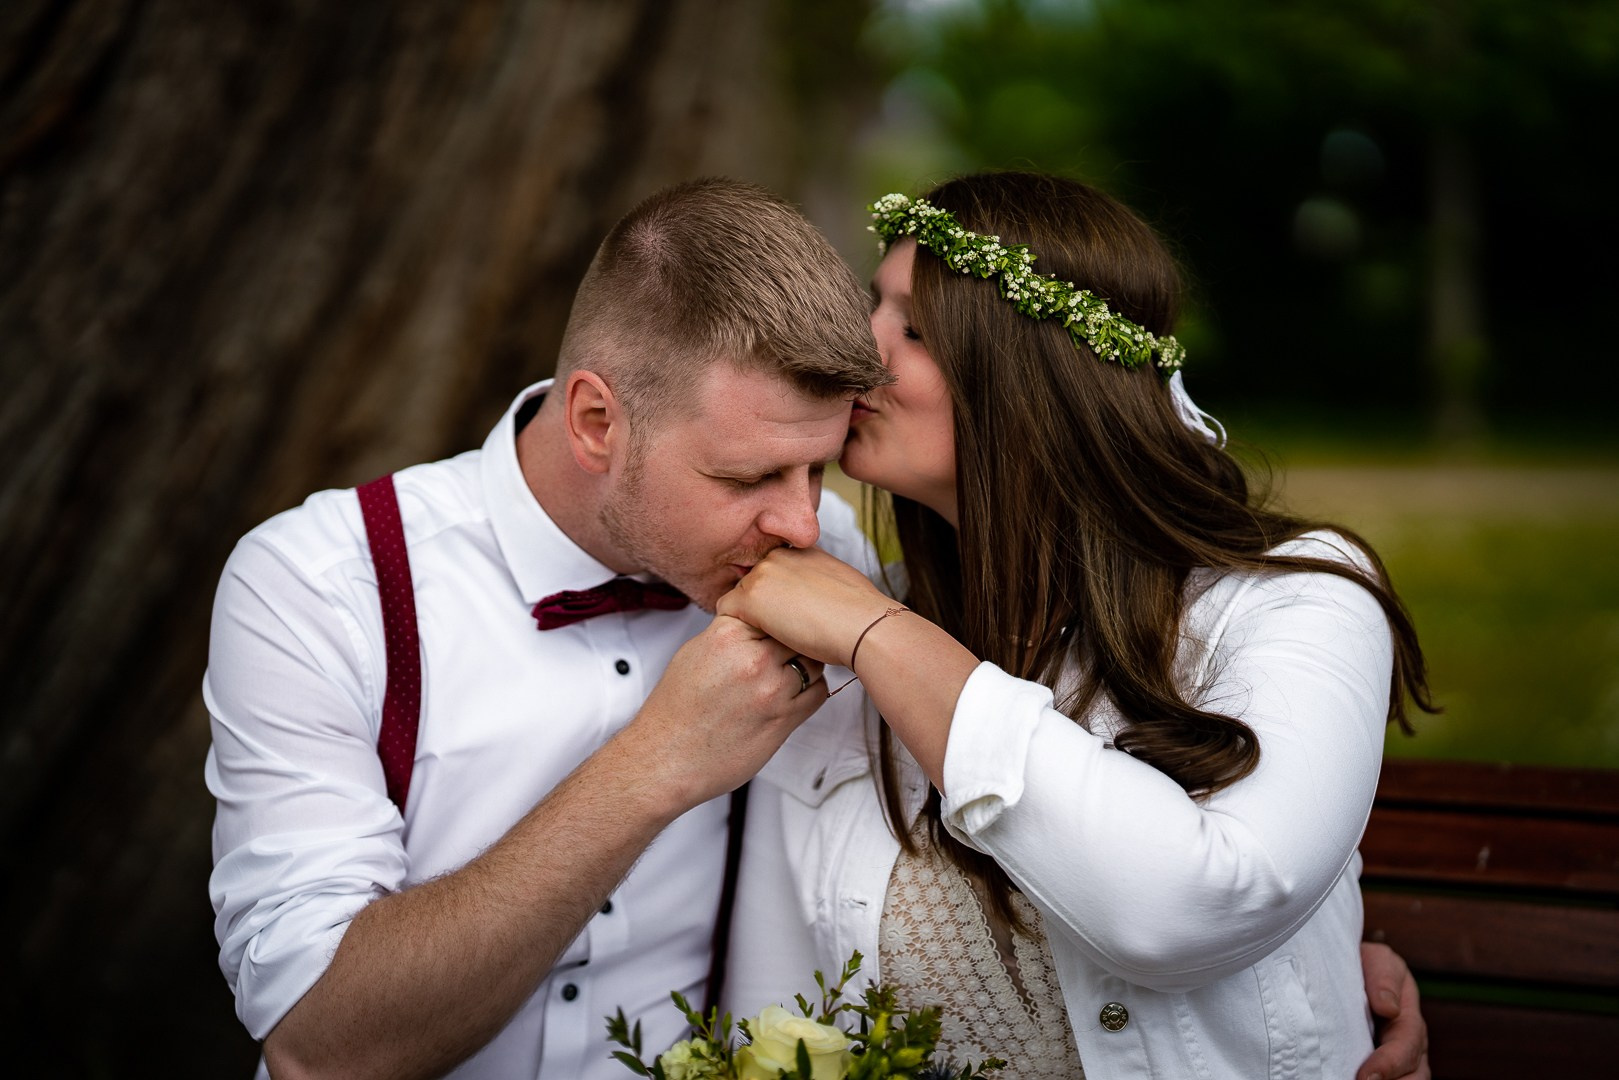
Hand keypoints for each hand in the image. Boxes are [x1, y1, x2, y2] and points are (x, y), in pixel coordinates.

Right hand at [622, 615, 825, 810]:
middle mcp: (752, 659)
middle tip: (786, 651)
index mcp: (727, 635)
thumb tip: (756, 624)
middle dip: (793, 640)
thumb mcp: (694, 653)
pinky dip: (811, 690)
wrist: (666, 758)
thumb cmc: (675, 712)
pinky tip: (793, 694)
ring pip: (812, 662)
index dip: (776, 619)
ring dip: (805, 665)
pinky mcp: (784, 718)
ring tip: (786, 674)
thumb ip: (730, 634)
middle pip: (795, 633)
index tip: (774, 628)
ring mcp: (772, 689)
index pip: (772, 609)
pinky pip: (818, 692)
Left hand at [717, 546, 891, 666]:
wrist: (861, 625)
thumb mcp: (839, 584)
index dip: (776, 597)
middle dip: (759, 606)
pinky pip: (726, 612)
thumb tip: (812, 599)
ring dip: (748, 617)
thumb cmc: (858, 613)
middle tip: (775, 631)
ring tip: (768, 639)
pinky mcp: (749, 597)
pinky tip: (755, 641)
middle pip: (752, 583)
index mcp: (799, 551)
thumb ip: (817, 583)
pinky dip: (737, 628)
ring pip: (739, 597)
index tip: (785, 615)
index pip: (772, 572)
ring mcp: (761, 574)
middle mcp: (777, 555)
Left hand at [1356, 942, 1430, 1079]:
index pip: (1406, 1046)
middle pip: (1415, 1075)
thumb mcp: (1376, 960)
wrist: (1348, 968)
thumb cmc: (1364, 963)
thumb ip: (1384, 977)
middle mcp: (1411, 1043)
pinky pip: (1390, 1079)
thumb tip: (1389, 1007)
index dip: (1389, 1063)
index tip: (1366, 1076)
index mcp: (1409, 1017)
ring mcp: (1399, 1059)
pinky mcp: (1384, 1068)